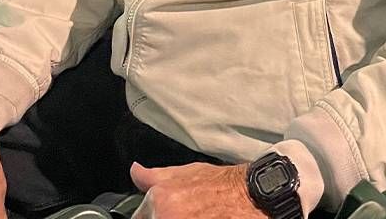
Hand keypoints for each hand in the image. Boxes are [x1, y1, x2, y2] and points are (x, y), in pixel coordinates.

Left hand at [130, 161, 265, 218]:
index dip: (152, 217)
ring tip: (196, 215)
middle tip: (189, 213)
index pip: (140, 217)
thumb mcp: (185, 173)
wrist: (250, 196)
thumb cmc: (221, 185)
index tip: (165, 214)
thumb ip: (154, 176)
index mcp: (159, 199)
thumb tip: (135, 171)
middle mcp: (166, 216)